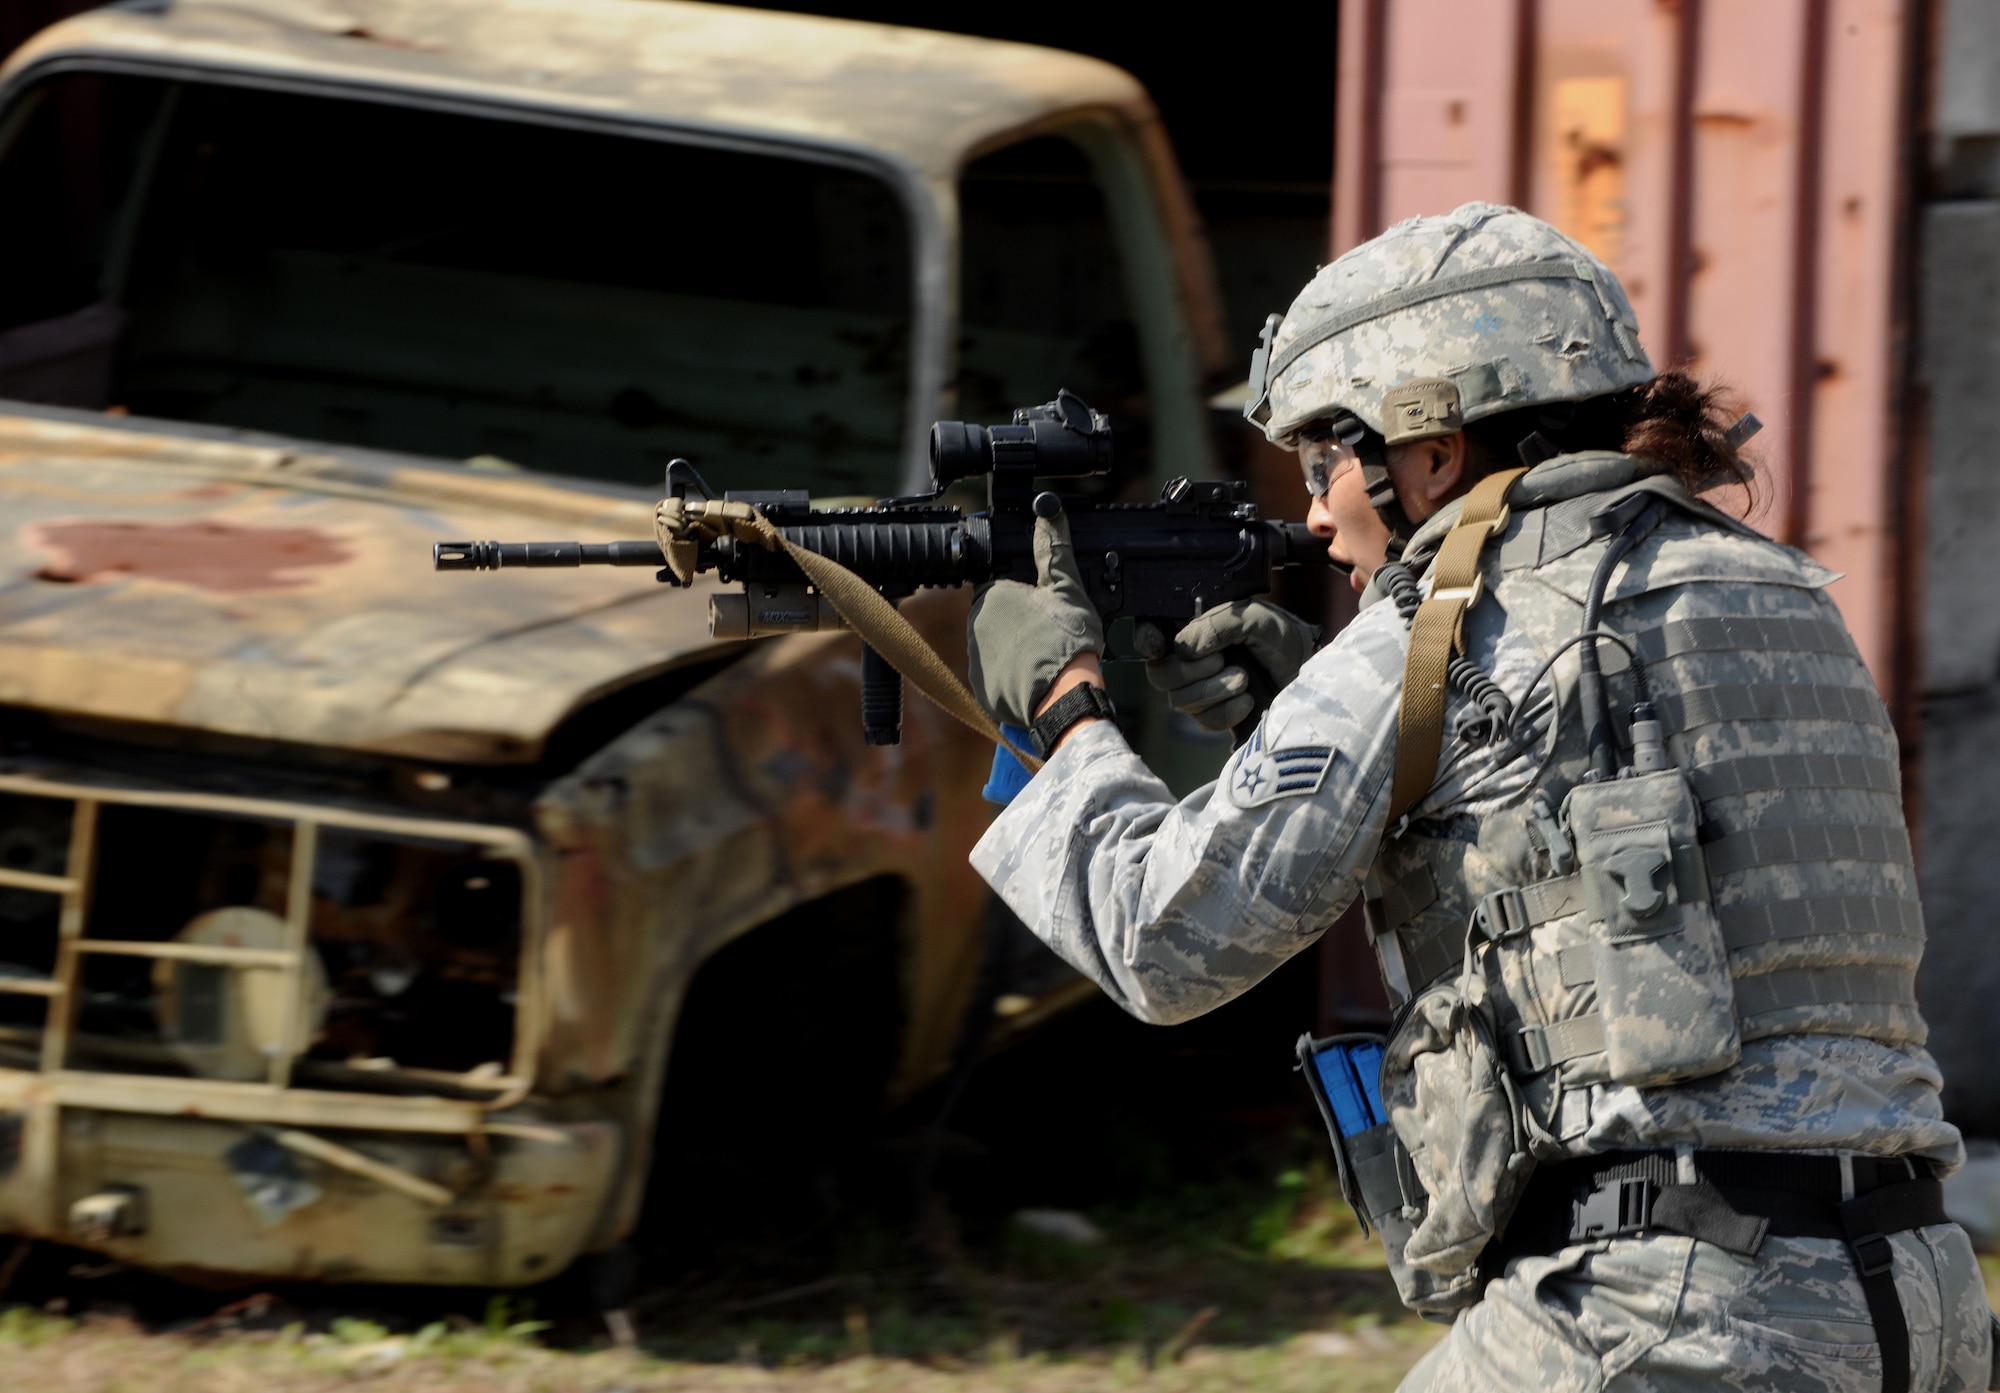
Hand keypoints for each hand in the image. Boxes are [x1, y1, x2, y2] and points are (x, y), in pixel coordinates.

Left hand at [968, 513, 1105, 727]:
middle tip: (1049, 632)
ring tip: (1046, 654)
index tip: (1045, 607)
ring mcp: (976, 660)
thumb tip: (1047, 512)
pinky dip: (1014, 675)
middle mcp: (974, 626)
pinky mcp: (983, 690)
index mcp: (990, 595)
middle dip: (1020, 620)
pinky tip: (1037, 675)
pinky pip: (998, 676)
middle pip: (999, 615)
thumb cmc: (1066, 640)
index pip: (1003, 585)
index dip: (1027, 595)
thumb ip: (1054, 550)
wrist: (1064, 697)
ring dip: (1017, 647)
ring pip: (998, 646)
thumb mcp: (1066, 588)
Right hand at [1139, 600, 1319, 733]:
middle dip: (1188, 672)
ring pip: (1179, 701)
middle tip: (1222, 662)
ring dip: (1213, 691)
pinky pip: (1204, 721)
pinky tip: (1247, 702)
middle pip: (1159, 675)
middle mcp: (1191, 661)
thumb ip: (1218, 625)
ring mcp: (1200, 691)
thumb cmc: (1284, 639)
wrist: (1310, 674)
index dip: (1145, 639)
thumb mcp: (1255, 618)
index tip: (1157, 648)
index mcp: (1196, 630)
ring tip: (1244, 680)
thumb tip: (1183, 648)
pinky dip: (1226, 712)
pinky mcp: (1216, 717)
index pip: (1152, 632)